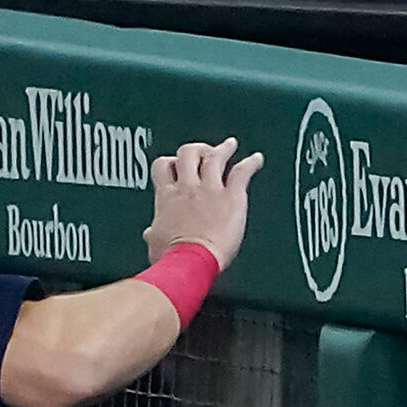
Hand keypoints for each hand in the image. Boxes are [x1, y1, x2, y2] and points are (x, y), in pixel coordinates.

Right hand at [144, 138, 265, 273]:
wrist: (190, 262)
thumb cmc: (172, 258)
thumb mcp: (156, 244)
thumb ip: (155, 234)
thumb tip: (150, 235)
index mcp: (167, 196)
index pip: (164, 166)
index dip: (171, 162)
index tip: (177, 164)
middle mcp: (188, 187)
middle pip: (189, 153)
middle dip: (197, 150)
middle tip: (204, 152)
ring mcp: (210, 189)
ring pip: (214, 157)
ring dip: (223, 149)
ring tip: (230, 145)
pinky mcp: (231, 197)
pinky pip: (241, 172)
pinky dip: (251, 163)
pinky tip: (256, 159)